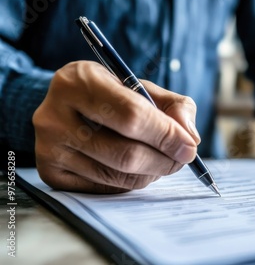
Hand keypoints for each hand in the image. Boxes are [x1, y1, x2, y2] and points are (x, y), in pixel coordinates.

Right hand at [32, 61, 200, 192]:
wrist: (66, 107)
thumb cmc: (112, 95)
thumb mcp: (141, 87)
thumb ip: (174, 106)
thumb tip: (190, 137)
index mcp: (79, 81)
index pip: (132, 115)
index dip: (167, 135)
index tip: (190, 146)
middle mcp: (55, 115)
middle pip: (126, 153)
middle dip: (165, 160)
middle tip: (183, 159)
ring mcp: (49, 148)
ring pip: (118, 176)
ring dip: (151, 173)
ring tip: (161, 161)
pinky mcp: (51, 174)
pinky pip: (105, 189)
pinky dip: (130, 183)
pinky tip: (135, 168)